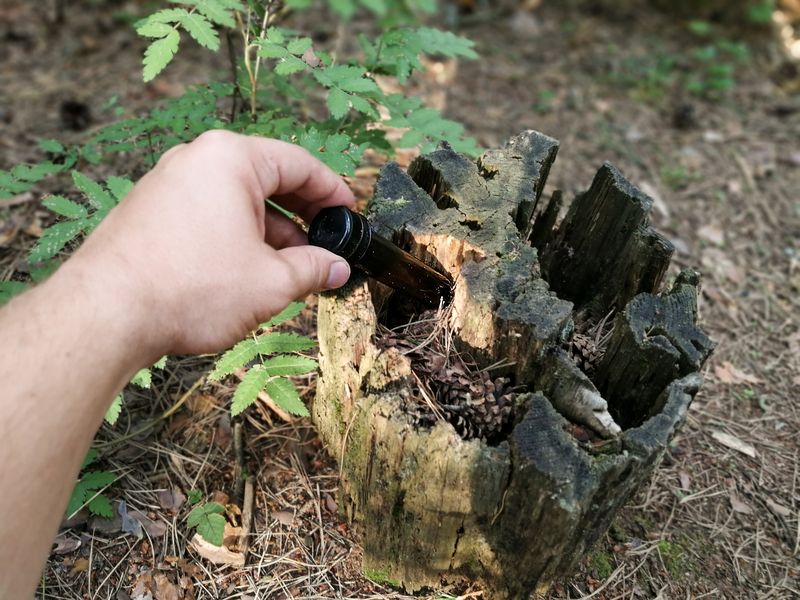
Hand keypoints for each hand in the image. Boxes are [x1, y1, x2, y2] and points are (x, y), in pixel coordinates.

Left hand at [68, 130, 353, 356]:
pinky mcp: (150, 212)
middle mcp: (196, 160)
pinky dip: (237, 239)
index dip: (332, 191)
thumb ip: (313, 269)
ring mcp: (168, 185)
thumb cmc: (191, 288)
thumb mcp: (271, 282)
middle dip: (302, 218)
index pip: (299, 164)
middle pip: (267, 181)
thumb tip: (337, 268)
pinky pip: (209, 216)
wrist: (107, 314)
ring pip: (237, 203)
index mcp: (230, 158)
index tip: (349, 214)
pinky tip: (250, 274)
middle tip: (326, 247)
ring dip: (270, 234)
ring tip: (292, 271)